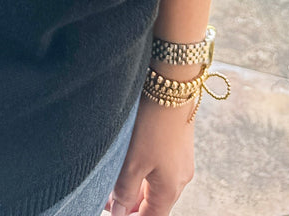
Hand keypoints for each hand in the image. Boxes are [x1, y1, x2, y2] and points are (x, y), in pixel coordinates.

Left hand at [103, 97, 195, 215]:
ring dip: (135, 189)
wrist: (172, 85)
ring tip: (111, 184)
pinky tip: (127, 164)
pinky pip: (160, 168)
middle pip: (154, 204)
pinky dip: (143, 172)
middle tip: (106, 200)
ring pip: (156, 185)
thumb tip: (119, 213)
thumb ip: (124, 191)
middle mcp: (180, 178)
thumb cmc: (152, 124)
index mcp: (171, 189)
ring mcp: (181, 160)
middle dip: (130, 206)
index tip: (113, 214)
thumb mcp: (133, 161)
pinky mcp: (178, 144)